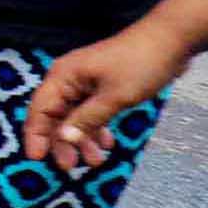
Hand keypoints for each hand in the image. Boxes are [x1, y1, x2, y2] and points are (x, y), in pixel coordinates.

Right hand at [23, 26, 196, 169]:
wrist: (171, 40)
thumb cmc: (140, 64)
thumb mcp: (114, 97)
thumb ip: (86, 120)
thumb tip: (62, 140)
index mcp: (63, 77)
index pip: (40, 110)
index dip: (36, 135)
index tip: (38, 160)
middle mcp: (68, 80)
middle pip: (55, 116)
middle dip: (62, 142)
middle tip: (71, 167)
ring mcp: (85, 83)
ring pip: (74, 117)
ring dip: (82, 139)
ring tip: (96, 161)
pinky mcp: (102, 87)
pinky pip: (91, 112)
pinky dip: (96, 128)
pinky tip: (106, 143)